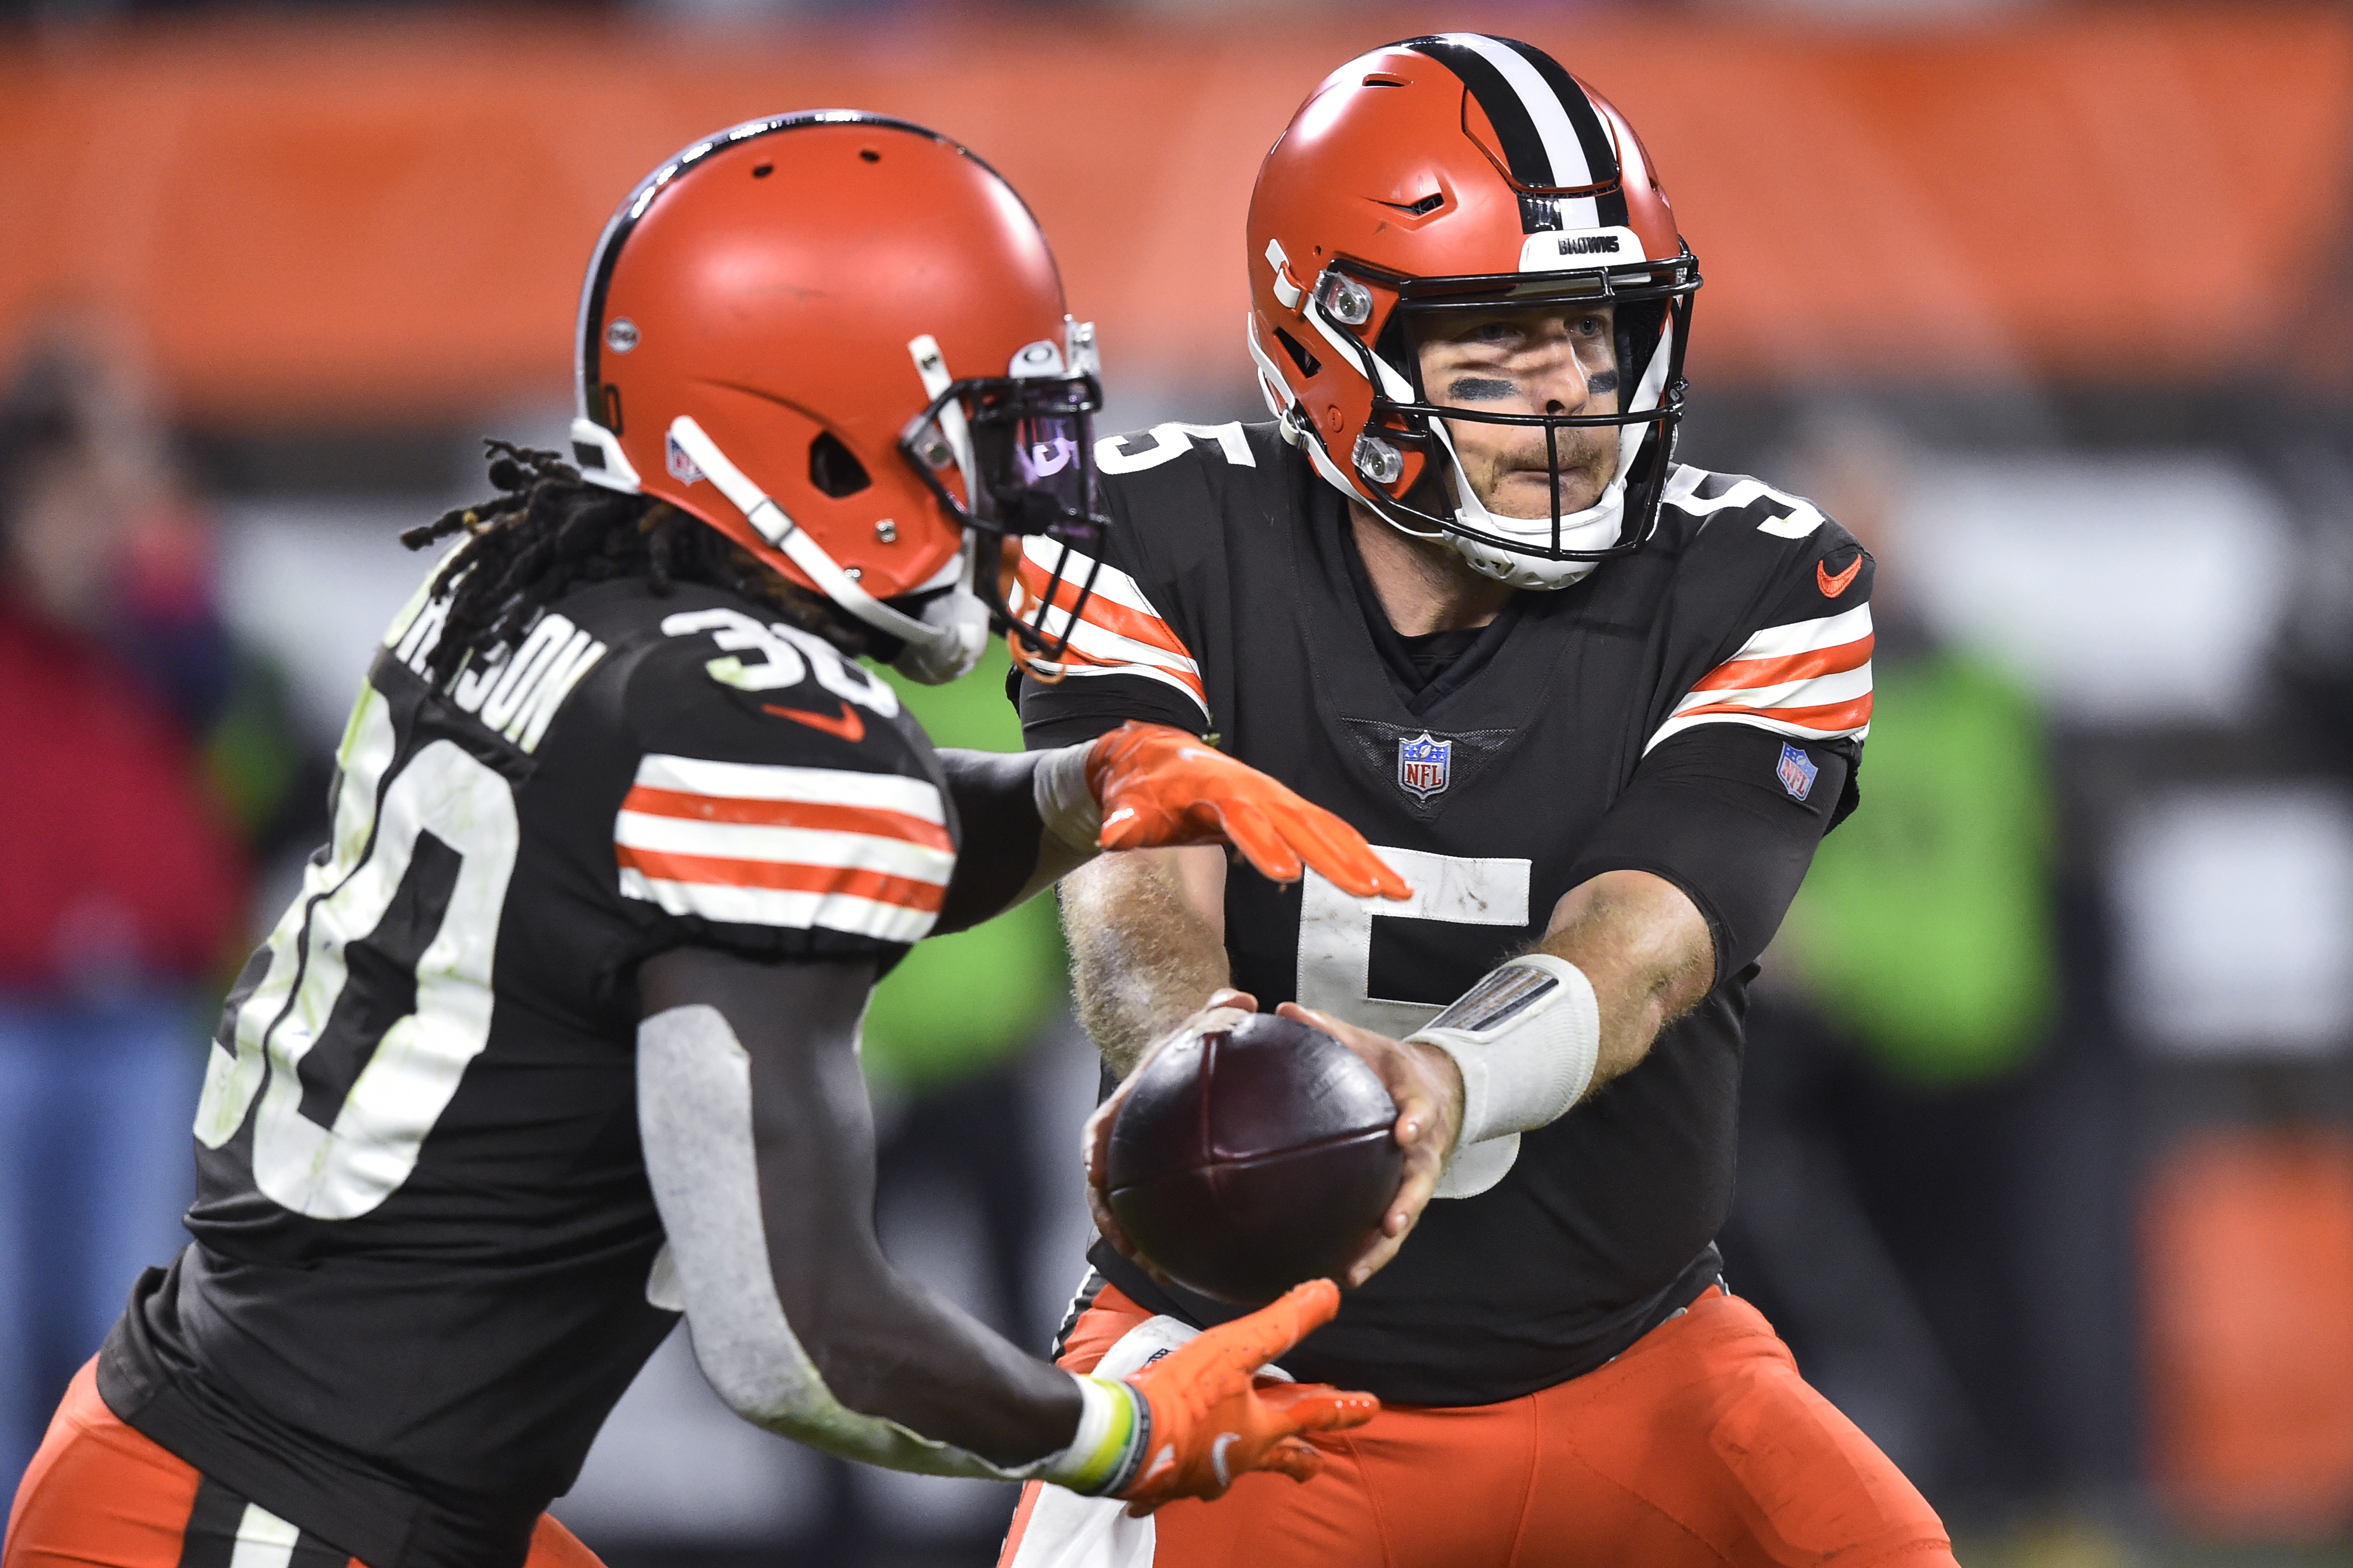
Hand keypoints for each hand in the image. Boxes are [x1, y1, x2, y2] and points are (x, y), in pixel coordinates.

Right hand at [1083, 989, 1257, 1271]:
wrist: (1186, 1058)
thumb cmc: (1194, 1043)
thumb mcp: (1206, 1020)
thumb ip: (1220, 1009)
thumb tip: (1241, 999)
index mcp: (1126, 1106)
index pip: (1099, 1131)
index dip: (1094, 1154)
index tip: (1095, 1175)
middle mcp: (1126, 1143)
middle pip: (1105, 1186)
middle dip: (1112, 1220)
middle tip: (1130, 1247)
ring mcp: (1141, 1167)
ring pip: (1130, 1211)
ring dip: (1139, 1244)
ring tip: (1162, 1274)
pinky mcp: (1164, 1186)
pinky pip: (1162, 1218)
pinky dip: (1172, 1244)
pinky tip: (1200, 1266)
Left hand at [1086, 723, 1409, 898]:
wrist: (1153, 754)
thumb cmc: (1140, 787)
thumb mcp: (1125, 802)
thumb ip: (1124, 820)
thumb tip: (1111, 833)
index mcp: (1215, 791)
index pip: (1243, 819)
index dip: (1263, 845)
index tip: (1287, 875)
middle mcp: (1256, 792)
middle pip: (1302, 825)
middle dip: (1337, 858)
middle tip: (1370, 891)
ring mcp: (1276, 798)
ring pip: (1326, 829)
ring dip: (1363, 858)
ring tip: (1395, 890)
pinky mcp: (1286, 808)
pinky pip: (1329, 830)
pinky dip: (1358, 851)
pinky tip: (1383, 878)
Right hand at [1114, 1279, 1377, 1513]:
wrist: (1123, 1439)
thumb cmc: (1182, 1395)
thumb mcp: (1235, 1348)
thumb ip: (1282, 1322)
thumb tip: (1329, 1293)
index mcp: (1261, 1430)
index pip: (1313, 1415)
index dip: (1344, 1407)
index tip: (1371, 1406)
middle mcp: (1240, 1458)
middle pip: (1281, 1458)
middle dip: (1301, 1458)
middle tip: (1317, 1461)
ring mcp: (1205, 1474)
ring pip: (1236, 1468)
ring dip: (1248, 1459)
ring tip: (1244, 1454)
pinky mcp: (1171, 1480)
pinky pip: (1188, 1479)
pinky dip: (1191, 1473)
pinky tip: (1180, 1469)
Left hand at [1276, 1003, 1461, 1288]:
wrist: (1434, 1090)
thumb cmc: (1392, 1069)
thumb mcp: (1369, 1044)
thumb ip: (1331, 1030)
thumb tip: (1287, 1010)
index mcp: (1418, 1106)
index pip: (1423, 1112)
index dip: (1417, 1121)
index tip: (1407, 1132)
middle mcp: (1422, 1150)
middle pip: (1419, 1184)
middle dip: (1405, 1207)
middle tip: (1390, 1226)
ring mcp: (1414, 1179)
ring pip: (1403, 1220)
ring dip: (1382, 1249)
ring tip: (1354, 1273)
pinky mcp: (1400, 1199)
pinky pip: (1383, 1233)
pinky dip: (1365, 1254)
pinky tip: (1334, 1275)